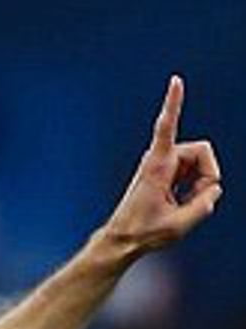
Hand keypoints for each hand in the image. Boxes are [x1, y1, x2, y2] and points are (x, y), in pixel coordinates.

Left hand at [101, 75, 221, 256]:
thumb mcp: (179, 225)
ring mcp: (164, 166)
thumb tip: (213, 189)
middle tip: (194, 201)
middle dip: (207, 176)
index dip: (173, 103)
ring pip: (201, 165)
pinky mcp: (168, 173)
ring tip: (180, 205)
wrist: (123, 240)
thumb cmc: (144, 232)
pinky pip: (195, 174)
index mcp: (157, 166)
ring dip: (200, 185)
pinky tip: (180, 202)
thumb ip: (204, 205)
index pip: (166, 127)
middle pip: (202, 152)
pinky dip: (195, 189)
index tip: (176, 80)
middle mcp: (159, 160)